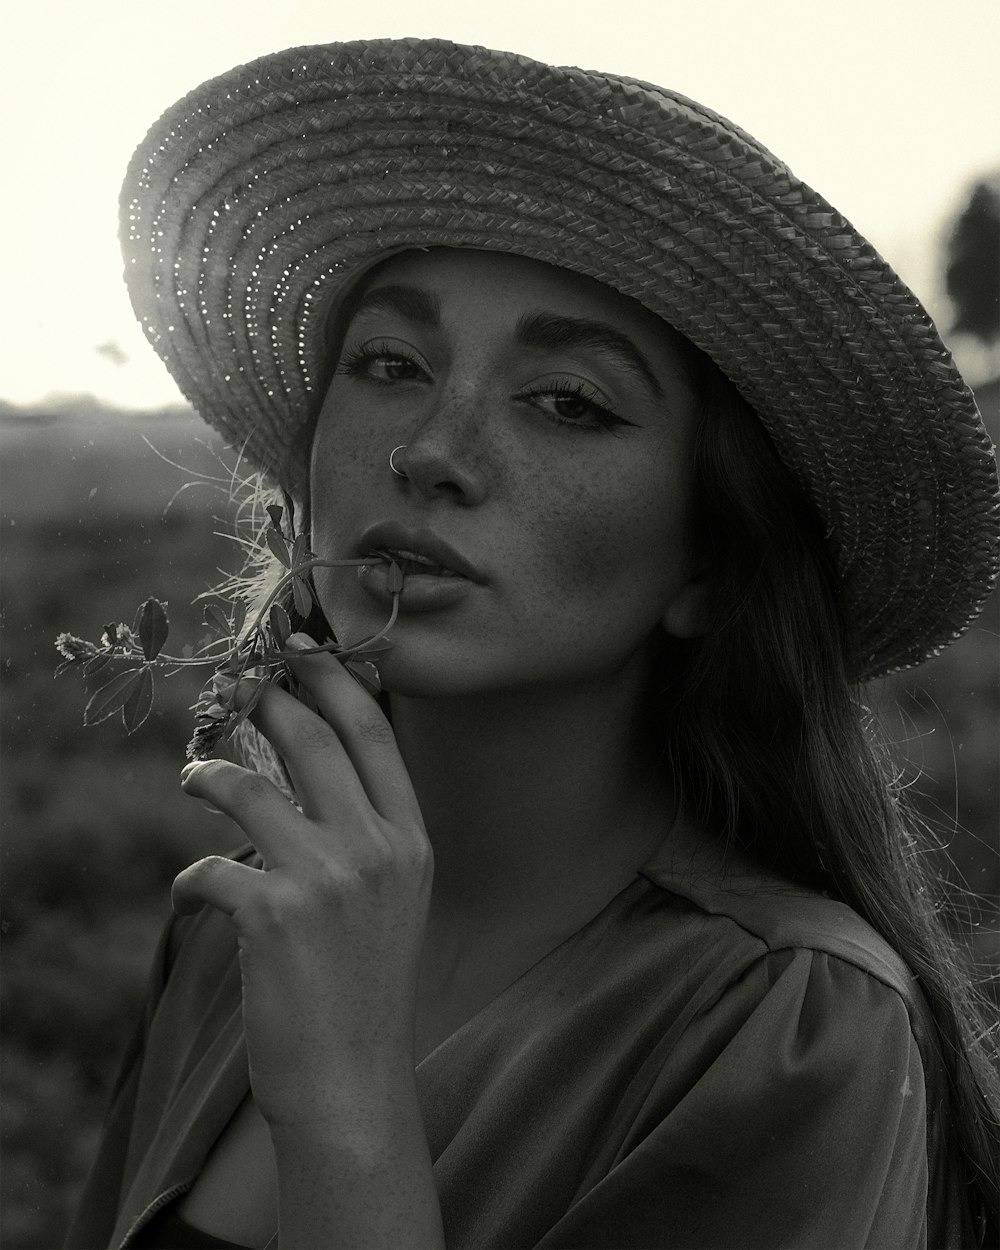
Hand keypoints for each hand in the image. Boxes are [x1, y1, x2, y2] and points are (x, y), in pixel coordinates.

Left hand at [172, 634, 432, 1127]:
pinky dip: (191, 878)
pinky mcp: (272, 915)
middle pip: (314, 740)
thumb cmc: (367, 985)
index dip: (336, 683)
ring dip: (210, 773)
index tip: (304, 651)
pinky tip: (191, 893)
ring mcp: (326, 879)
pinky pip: (209, 868)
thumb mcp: (393, 898)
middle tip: (237, 686)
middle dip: (269, 701)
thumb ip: (367, 833)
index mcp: (411, 840)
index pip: (375, 736)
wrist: (353, 1079)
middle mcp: (376, 849)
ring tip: (193, 775)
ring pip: (251, 787)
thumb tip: (310, 772)